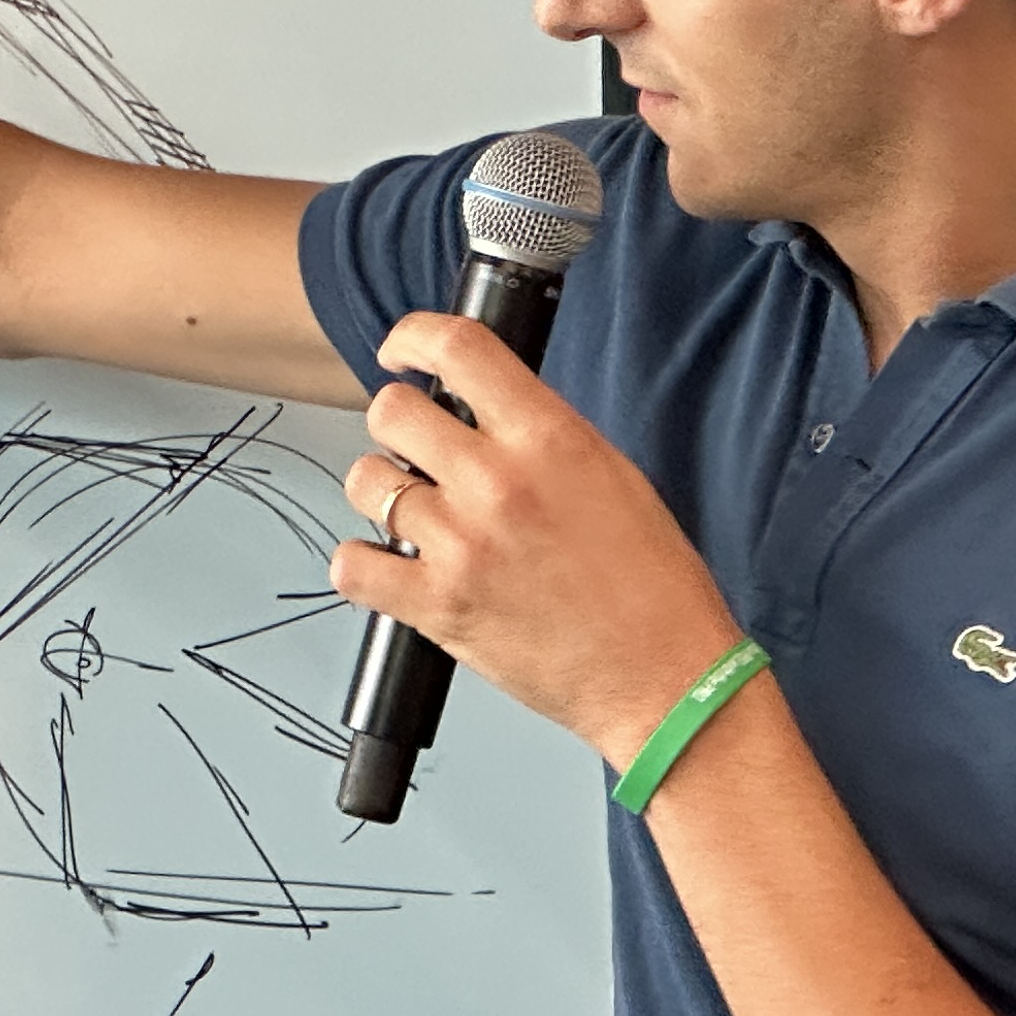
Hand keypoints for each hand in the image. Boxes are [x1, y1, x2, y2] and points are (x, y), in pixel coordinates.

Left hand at [331, 313, 746, 769]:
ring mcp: (462, 545)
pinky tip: (390, 566)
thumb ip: (539, 435)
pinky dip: (362, 564)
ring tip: (415, 513)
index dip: (414, 337)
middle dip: (397, 424)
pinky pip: (352, 564)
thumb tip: (478, 409)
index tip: (403, 352)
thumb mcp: (609, 474)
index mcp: (549, 439)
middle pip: (391, 411)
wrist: (663, 677)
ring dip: (382, 492)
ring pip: (366, 481)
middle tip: (416, 448)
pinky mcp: (437, 606)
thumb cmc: (651, 587)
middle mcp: (498, 482)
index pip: (458, 347)